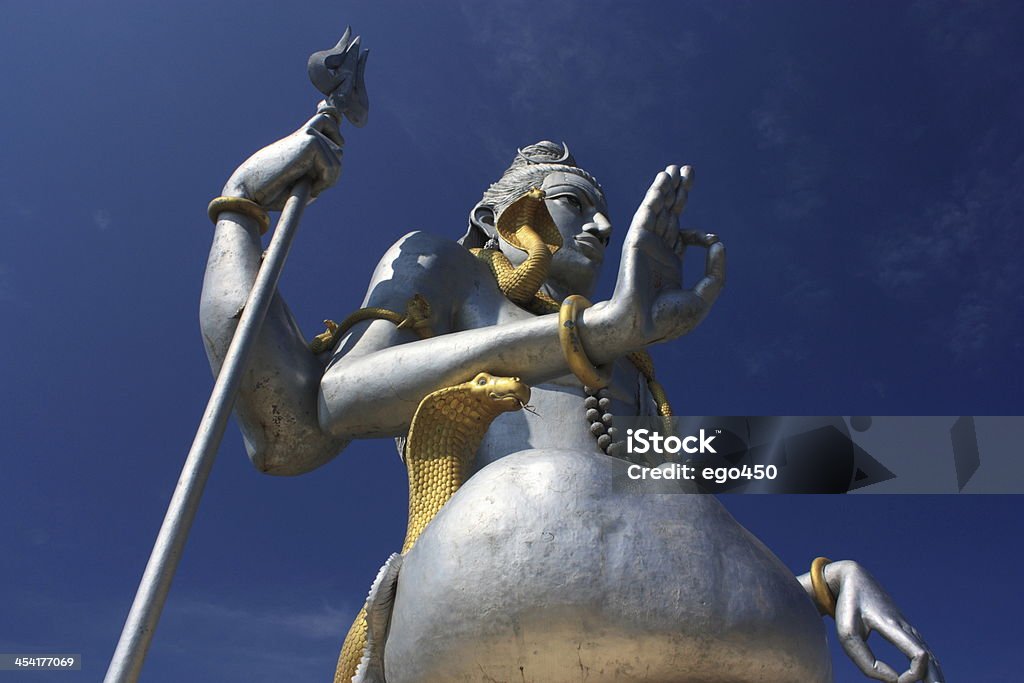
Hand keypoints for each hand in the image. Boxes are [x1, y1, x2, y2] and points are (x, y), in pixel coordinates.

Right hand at [221, 112, 342, 210]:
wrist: (252, 189)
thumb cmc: (276, 190)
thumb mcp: (305, 179)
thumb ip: (323, 165)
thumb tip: (339, 147)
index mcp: (303, 138)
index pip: (326, 120)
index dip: (334, 118)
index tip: (330, 109)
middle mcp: (307, 132)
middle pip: (339, 150)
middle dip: (331, 172)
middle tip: (310, 183)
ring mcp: (309, 134)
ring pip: (338, 159)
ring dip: (327, 179)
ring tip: (305, 184)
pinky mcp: (310, 141)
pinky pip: (332, 167)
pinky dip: (324, 182)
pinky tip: (307, 185)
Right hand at [605, 165, 724, 350]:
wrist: (642, 326)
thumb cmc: (668, 320)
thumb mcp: (703, 298)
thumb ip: (716, 273)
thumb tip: (719, 243)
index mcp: (669, 266)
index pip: (683, 237)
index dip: (700, 235)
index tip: (711, 241)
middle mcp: (657, 252)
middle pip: (669, 214)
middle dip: (679, 193)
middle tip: (687, 170)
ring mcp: (647, 245)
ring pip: (659, 209)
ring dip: (666, 188)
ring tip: (675, 168)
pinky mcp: (638, 240)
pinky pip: (648, 212)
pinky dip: (656, 195)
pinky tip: (664, 178)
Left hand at [824, 561, 943, 682]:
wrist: (855, 578)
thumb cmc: (848, 606)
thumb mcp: (846, 634)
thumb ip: (865, 661)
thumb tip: (892, 680)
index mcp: (893, 626)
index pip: (919, 654)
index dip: (914, 674)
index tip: (897, 681)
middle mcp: (907, 629)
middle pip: (931, 661)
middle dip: (935, 682)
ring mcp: (910, 630)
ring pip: (931, 658)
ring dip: (936, 678)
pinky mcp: (907, 631)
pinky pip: (924, 653)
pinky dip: (930, 669)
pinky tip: (931, 681)